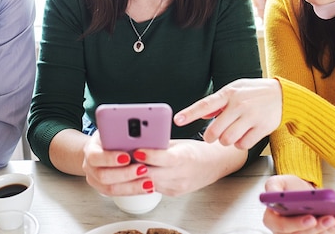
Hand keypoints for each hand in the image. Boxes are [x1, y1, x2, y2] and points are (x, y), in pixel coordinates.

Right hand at [82, 132, 153, 195]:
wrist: (97, 149)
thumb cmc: (107, 138)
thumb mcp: (110, 130)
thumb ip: (119, 131)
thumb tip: (137, 130)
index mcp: (90, 150)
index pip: (95, 156)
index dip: (110, 158)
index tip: (127, 157)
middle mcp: (89, 167)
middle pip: (103, 175)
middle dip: (125, 174)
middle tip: (143, 169)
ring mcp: (95, 180)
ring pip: (111, 188)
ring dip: (131, 186)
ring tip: (148, 182)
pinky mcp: (103, 189)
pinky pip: (117, 194)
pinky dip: (133, 191)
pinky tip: (146, 187)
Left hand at [82, 133, 245, 196]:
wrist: (215, 165)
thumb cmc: (197, 150)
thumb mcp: (180, 142)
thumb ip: (161, 144)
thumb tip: (139, 141)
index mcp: (186, 158)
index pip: (165, 158)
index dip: (149, 155)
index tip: (135, 150)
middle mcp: (182, 175)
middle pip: (153, 175)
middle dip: (134, 168)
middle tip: (119, 159)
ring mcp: (178, 187)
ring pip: (150, 184)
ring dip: (134, 177)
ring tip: (120, 168)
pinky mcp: (174, 193)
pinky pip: (154, 188)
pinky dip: (142, 181)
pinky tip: (132, 175)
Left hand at [174, 78, 282, 148]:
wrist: (282, 95)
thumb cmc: (253, 92)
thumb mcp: (234, 89)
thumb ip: (217, 102)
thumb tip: (201, 113)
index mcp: (229, 93)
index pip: (205, 104)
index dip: (190, 113)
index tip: (178, 120)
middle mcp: (239, 105)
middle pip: (215, 131)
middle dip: (210, 137)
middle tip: (212, 136)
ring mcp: (251, 117)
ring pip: (227, 140)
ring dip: (226, 141)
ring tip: (231, 132)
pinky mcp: (262, 128)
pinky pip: (243, 145)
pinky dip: (240, 144)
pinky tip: (243, 135)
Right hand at [262, 175, 334, 233]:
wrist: (301, 193)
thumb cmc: (288, 189)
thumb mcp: (277, 182)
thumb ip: (273, 186)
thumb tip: (273, 193)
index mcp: (272, 220)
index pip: (281, 227)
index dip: (296, 224)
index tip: (311, 217)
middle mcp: (284, 233)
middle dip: (317, 228)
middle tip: (330, 218)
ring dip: (327, 231)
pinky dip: (334, 232)